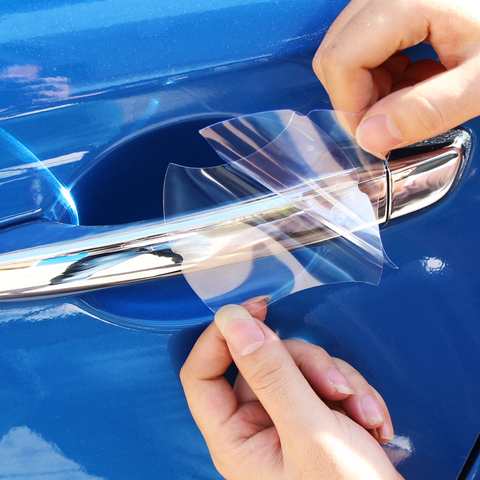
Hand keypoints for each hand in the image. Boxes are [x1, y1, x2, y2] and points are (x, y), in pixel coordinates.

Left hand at [180, 298, 403, 479]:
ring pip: (299, 366)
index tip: (255, 309)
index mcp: (235, 438)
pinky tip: (374, 423)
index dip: (222, 337)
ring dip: (338, 381)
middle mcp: (255, 427)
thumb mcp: (311, 432)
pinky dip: (354, 395)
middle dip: (308, 366)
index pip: (202, 375)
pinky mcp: (316, 416)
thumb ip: (271, 373)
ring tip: (364, 415)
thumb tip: (233, 320)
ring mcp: (287, 420)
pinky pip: (325, 381)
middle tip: (337, 388)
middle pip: (264, 362)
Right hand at [313, 0, 479, 155]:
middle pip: (335, 53)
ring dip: (369, 86)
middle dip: (356, 97)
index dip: (350, 106)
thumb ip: (427, 110)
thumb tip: (370, 137)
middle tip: (393, 117)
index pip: (340, 60)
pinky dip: (381, 72)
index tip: (376, 134)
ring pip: (345, 51)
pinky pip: (363, 44)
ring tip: (414, 93)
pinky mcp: (394, 3)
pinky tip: (416, 77)